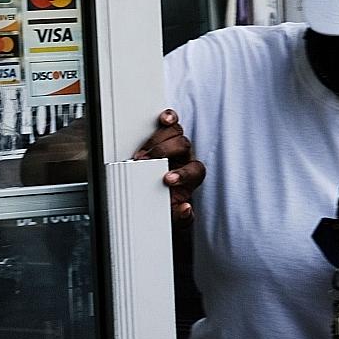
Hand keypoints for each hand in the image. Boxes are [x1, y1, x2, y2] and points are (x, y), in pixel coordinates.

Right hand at [135, 109, 204, 226]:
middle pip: (183, 147)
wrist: (160, 200)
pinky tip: (164, 119)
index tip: (167, 180)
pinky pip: (171, 125)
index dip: (182, 174)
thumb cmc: (167, 205)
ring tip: (143, 151)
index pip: (194, 171)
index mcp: (190, 178)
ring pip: (177, 134)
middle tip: (145, 162)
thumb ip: (180, 218)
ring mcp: (175, 147)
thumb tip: (185, 209)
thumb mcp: (174, 218)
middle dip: (163, 153)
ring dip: (159, 140)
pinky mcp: (163, 137)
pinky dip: (169, 119)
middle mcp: (186, 159)